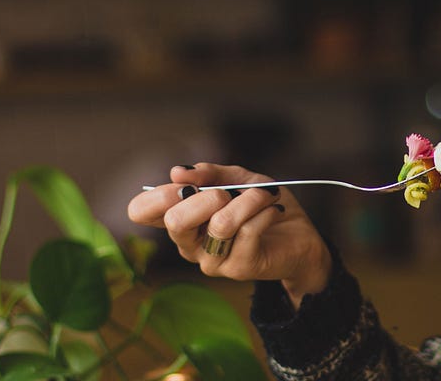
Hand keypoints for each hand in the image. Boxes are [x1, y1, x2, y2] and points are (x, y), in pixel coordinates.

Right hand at [127, 163, 330, 306]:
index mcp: (181, 220)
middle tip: (228, 192)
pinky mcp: (238, 268)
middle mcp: (189, 244)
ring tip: (265, 194)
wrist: (299, 237)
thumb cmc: (262, 206)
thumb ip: (210, 173)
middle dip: (206, 196)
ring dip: (248, 200)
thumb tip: (178, 172)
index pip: (141, 212)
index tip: (185, 183)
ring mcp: (211, 260)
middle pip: (175, 221)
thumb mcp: (237, 179)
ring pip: (220, 224)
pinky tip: (274, 209)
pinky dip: (264, 211)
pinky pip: (248, 231)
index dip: (157, 194)